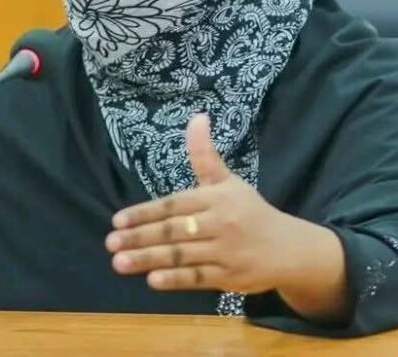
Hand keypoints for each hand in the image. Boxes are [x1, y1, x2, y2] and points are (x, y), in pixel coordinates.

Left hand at [105, 114, 297, 293]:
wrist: (287, 247)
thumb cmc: (250, 211)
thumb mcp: (228, 181)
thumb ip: (205, 154)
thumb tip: (197, 117)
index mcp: (216, 197)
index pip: (175, 204)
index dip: (146, 211)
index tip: (118, 220)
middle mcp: (219, 222)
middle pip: (174, 230)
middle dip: (140, 236)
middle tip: (111, 242)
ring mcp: (224, 251)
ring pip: (181, 255)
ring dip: (149, 259)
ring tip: (119, 262)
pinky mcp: (229, 277)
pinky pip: (198, 278)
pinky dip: (175, 279)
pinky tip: (152, 280)